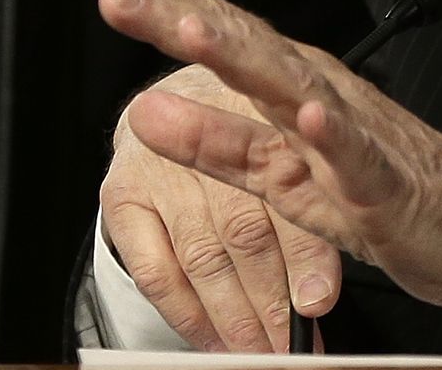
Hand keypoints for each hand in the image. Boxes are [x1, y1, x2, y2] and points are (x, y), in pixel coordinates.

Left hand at [98, 0, 441, 362]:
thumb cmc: (384, 194)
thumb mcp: (279, 176)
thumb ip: (215, 143)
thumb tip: (143, 110)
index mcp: (294, 88)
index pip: (222, 33)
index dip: (167, 1)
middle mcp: (319, 95)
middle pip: (241, 45)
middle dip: (179, 14)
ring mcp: (353, 135)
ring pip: (291, 88)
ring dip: (242, 58)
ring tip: (192, 32)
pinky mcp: (383, 182)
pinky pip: (356, 155)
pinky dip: (332, 133)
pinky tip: (307, 113)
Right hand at [101, 64, 339, 351]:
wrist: (178, 98)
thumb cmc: (252, 136)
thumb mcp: (291, 152)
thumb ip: (310, 206)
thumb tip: (319, 296)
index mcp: (262, 120)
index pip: (288, 195)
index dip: (305, 253)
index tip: (319, 302)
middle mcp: (207, 138)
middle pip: (243, 231)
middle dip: (271, 300)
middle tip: (290, 346)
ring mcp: (158, 170)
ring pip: (201, 256)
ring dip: (233, 316)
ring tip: (259, 353)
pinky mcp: (122, 198)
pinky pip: (154, 271)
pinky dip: (186, 314)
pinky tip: (211, 340)